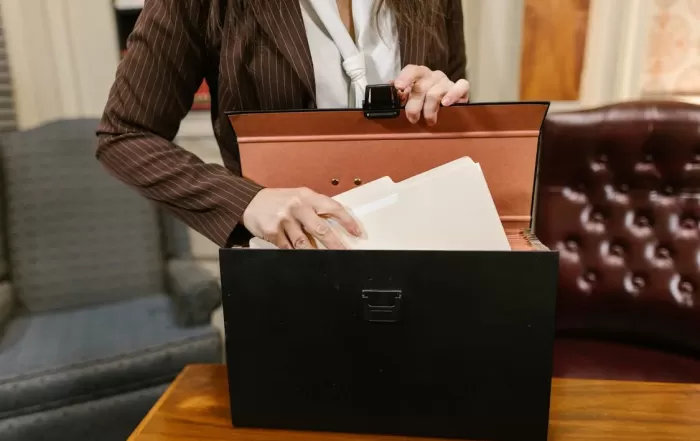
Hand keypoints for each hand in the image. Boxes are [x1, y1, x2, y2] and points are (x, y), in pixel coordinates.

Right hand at [242, 187, 360, 249]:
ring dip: (315, 253)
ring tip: (324, 260)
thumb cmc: (279, 201)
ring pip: (305, 243)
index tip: (357, 233)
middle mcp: (297, 206)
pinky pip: (289, 248)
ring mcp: (284, 219)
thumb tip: (337, 226)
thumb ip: (316, 208)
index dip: (347, 221)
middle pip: (321, 229)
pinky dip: (296, 254)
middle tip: (345, 254)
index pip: (333, 207)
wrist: (250, 202)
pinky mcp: (273, 232)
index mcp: (307, 196)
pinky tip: (301, 256)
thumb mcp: (299, 197)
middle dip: (335, 244)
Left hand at [393, 65, 469, 125]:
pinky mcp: (461, 88)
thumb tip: (388, 88)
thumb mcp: (411, 97)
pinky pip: (460, 86)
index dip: (404, 77)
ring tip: (429, 120)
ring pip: (435, 93)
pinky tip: (446, 104)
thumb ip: (400, 94)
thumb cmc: (425, 101)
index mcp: (420, 75)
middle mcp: (433, 76)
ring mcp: (446, 81)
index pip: (412, 70)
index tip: (398, 87)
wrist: (448, 104)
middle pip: (421, 87)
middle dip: (414, 105)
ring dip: (429, 110)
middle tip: (412, 118)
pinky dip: (453, 95)